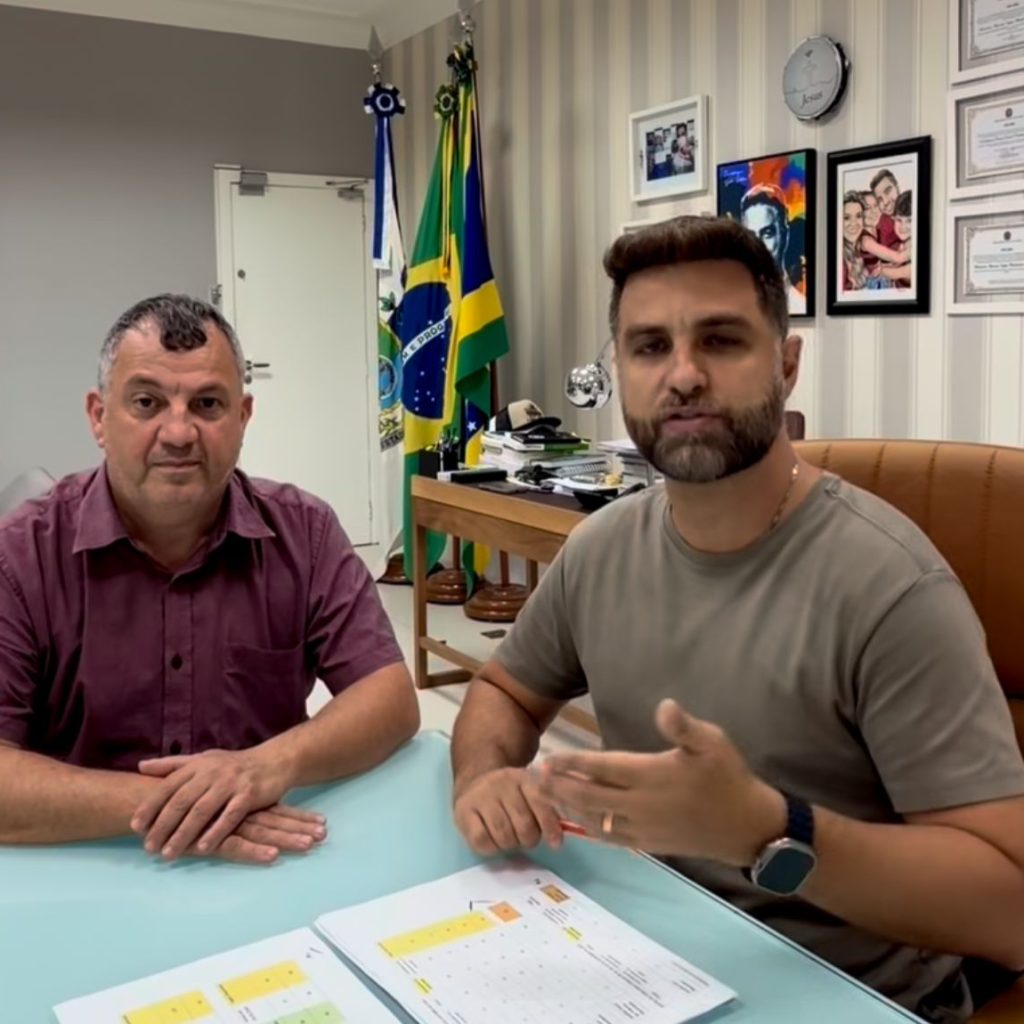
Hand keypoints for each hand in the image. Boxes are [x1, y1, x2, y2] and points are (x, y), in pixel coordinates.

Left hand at [131, 748, 292, 859]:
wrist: (274, 761)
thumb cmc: (233, 764)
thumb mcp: (203, 759)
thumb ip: (172, 765)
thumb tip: (140, 766)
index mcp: (198, 765)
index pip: (168, 786)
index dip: (150, 806)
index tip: (135, 827)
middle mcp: (212, 772)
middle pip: (181, 801)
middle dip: (163, 826)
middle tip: (148, 848)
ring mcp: (231, 783)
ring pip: (202, 811)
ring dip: (183, 834)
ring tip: (169, 853)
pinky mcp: (249, 794)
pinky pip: (229, 817)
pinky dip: (215, 833)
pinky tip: (203, 848)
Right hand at [192, 804, 327, 864]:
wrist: (151, 801)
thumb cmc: (182, 801)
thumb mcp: (211, 800)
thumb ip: (229, 805)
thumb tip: (248, 810)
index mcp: (241, 806)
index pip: (277, 811)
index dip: (299, 817)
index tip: (322, 823)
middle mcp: (238, 814)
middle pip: (276, 821)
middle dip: (301, 828)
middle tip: (324, 835)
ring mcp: (226, 826)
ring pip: (263, 834)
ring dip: (286, 839)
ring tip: (309, 845)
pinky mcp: (210, 840)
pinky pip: (236, 847)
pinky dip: (254, 852)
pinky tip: (272, 857)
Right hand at [454, 767, 563, 855]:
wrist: (475, 780)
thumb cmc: (508, 794)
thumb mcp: (528, 792)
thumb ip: (544, 809)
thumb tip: (557, 839)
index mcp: (523, 778)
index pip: (540, 803)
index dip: (549, 826)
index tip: (555, 844)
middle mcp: (502, 783)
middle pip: (523, 824)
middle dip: (529, 839)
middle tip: (527, 839)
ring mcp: (481, 795)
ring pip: (503, 834)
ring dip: (510, 845)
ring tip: (510, 840)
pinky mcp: (463, 810)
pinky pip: (481, 839)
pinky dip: (491, 848)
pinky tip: (493, 843)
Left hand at [537, 700, 784, 866]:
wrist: (748, 826)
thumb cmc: (729, 778)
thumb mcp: (713, 743)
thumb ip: (684, 727)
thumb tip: (664, 705)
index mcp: (652, 776)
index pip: (604, 769)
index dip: (574, 764)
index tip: (549, 758)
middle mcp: (642, 805)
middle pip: (591, 797)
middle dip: (560, 787)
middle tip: (534, 777)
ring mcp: (644, 828)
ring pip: (597, 819)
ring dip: (570, 808)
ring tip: (546, 797)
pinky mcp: (650, 844)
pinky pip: (612, 838)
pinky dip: (591, 829)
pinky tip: (579, 822)